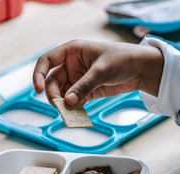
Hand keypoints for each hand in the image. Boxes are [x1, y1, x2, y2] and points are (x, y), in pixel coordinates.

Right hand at [32, 40, 163, 106]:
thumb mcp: (101, 71)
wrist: (141, 69)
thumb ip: (84, 86)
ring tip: (69, 113)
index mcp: (72, 51)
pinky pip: (74, 101)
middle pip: (53, 81)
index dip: (39, 74)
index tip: (38, 89)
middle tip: (60, 106)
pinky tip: (77, 115)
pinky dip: (73, 109)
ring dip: (63, 104)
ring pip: (62, 94)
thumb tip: (68, 102)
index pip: (47, 61)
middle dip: (54, 94)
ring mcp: (78, 79)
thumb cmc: (122, 59)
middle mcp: (71, 65)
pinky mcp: (86, 91)